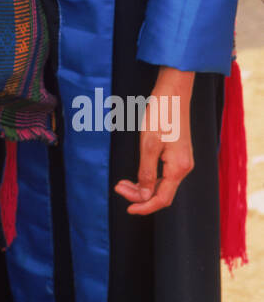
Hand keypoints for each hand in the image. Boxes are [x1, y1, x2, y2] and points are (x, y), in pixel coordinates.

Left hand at [114, 70, 193, 214]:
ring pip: (162, 184)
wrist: (173, 92)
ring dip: (142, 187)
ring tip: (122, 183)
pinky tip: (136, 174)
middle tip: (118, 187)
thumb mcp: (149, 144)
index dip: (144, 207)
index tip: (127, 209)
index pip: (162, 199)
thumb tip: (144, 196)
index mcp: (179, 168)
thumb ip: (146, 172)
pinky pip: (164, 174)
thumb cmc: (161, 114)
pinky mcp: (178, 154)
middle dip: (139, 195)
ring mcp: (182, 161)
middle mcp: (184, 167)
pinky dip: (149, 177)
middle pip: (162, 193)